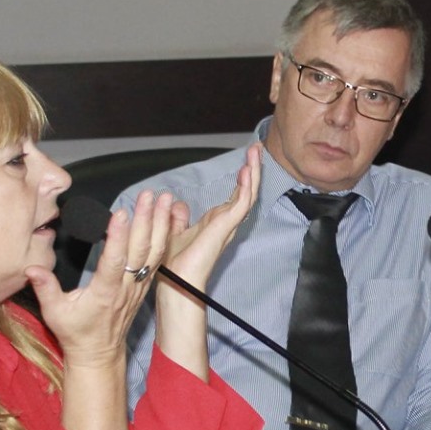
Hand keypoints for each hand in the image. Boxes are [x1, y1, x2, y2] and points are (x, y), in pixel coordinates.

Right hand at [26, 188, 175, 367]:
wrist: (98, 353)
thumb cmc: (75, 333)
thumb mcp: (54, 313)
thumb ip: (45, 288)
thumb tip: (32, 268)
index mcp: (104, 293)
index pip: (113, 261)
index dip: (118, 237)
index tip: (121, 213)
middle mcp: (125, 288)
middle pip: (139, 251)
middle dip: (146, 220)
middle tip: (150, 195)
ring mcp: (137, 286)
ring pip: (153, 252)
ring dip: (161, 225)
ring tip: (167, 200)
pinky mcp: (143, 285)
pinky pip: (157, 259)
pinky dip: (165, 238)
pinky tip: (169, 219)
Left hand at [161, 143, 262, 295]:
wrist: (176, 280)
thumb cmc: (175, 264)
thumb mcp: (174, 232)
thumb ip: (178, 218)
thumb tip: (178, 204)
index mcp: (216, 223)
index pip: (235, 195)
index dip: (243, 178)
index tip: (246, 159)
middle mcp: (225, 223)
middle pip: (245, 191)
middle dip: (252, 169)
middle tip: (256, 148)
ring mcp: (227, 225)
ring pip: (247, 194)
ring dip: (252, 172)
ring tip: (255, 152)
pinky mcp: (225, 227)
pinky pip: (240, 203)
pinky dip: (245, 186)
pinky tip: (247, 171)